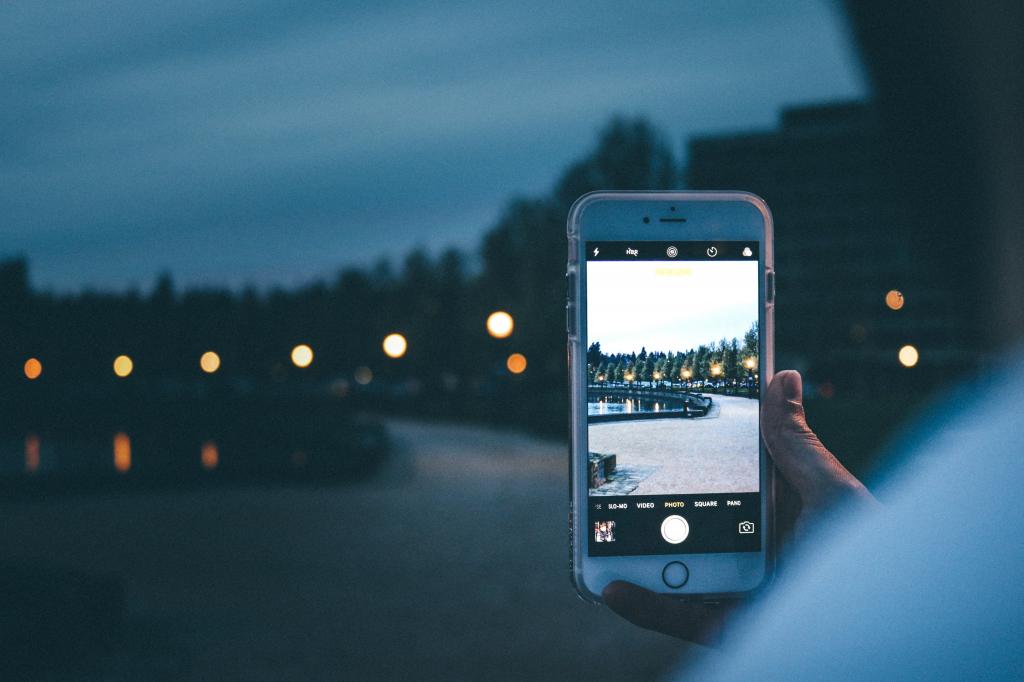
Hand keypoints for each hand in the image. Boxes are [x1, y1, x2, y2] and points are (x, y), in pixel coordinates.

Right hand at [602, 370, 876, 645]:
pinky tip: (611, 589)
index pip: (726, 483)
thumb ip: (796, 444)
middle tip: (611, 483)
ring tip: (598, 532)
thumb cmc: (876, 560)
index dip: (688, 461)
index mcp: (780, 518)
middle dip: (649, 508)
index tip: (653, 435)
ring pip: (676, 573)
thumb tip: (783, 377)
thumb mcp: (832, 493)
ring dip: (632, 556)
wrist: (892, 633)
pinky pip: (679, 622)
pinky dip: (642, 609)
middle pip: (690, 528)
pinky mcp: (732, 632)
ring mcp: (741, 595)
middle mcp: (756, 557)